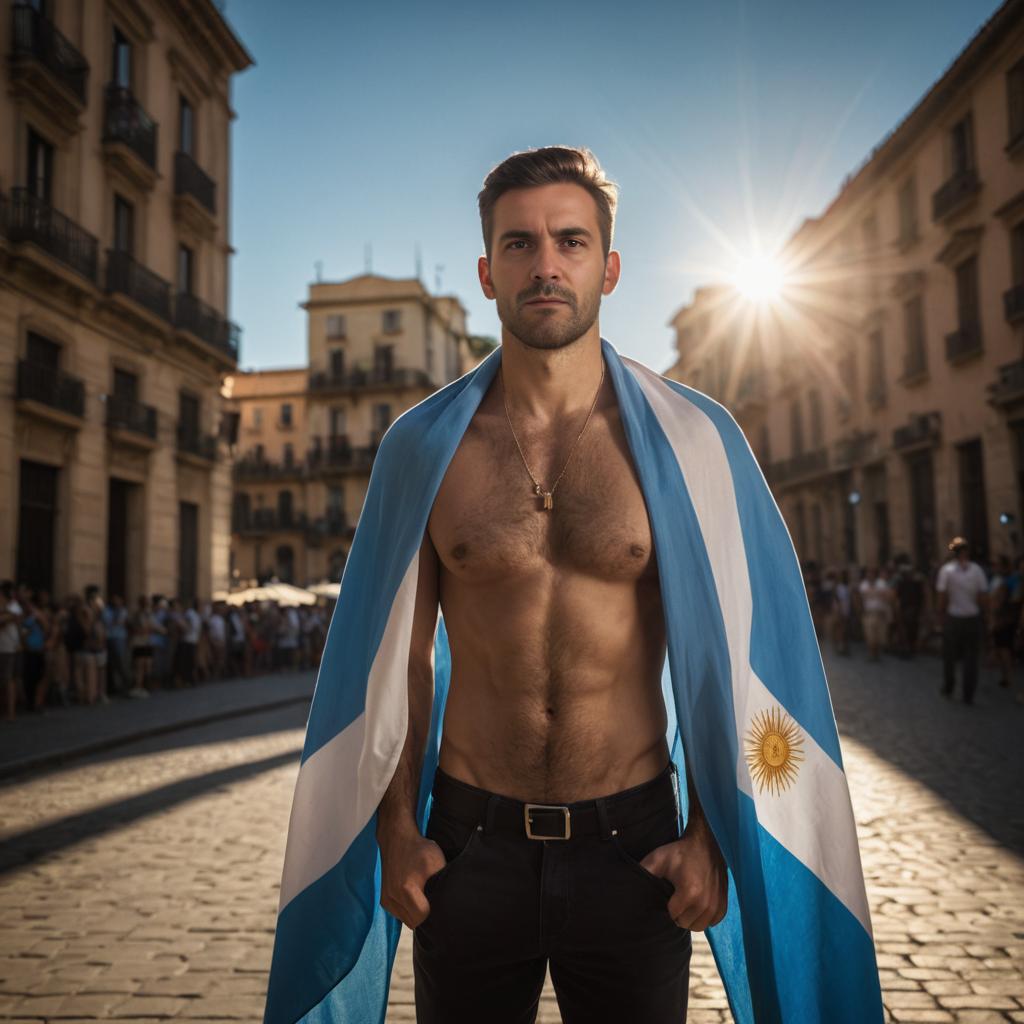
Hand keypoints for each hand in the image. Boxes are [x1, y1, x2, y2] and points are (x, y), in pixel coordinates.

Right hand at [378, 825, 446, 928]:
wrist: (397, 838)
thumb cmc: (420, 850)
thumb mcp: (437, 863)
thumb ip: (442, 884)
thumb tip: (450, 903)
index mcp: (406, 889)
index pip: (422, 917)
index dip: (433, 912)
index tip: (438, 901)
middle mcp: (392, 897)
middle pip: (414, 922)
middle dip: (425, 915)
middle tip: (433, 899)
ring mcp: (386, 899)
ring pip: (406, 920)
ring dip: (416, 914)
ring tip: (423, 896)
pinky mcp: (384, 899)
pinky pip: (400, 914)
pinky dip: (408, 910)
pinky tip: (414, 896)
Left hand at [640, 816, 727, 930]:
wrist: (706, 843)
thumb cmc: (679, 852)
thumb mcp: (658, 859)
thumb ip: (643, 872)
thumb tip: (626, 886)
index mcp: (689, 893)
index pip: (672, 915)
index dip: (667, 904)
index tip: (669, 890)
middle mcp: (706, 902)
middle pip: (684, 923)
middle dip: (678, 912)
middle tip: (677, 894)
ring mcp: (717, 905)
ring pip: (698, 926)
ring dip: (690, 916)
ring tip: (686, 899)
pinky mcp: (723, 905)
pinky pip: (710, 923)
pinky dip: (703, 916)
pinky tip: (698, 902)